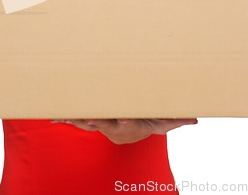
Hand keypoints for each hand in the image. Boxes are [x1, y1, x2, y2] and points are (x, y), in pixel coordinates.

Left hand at [54, 118, 197, 144]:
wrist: (129, 130)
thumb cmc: (146, 120)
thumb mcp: (163, 122)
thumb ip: (177, 119)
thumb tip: (195, 119)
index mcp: (128, 123)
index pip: (128, 122)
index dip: (126, 121)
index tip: (124, 119)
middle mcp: (112, 125)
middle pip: (103, 123)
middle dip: (94, 120)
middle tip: (86, 117)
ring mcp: (100, 123)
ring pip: (85, 122)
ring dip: (73, 120)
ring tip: (60, 117)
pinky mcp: (91, 120)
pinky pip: (76, 119)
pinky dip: (65, 118)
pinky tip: (52, 117)